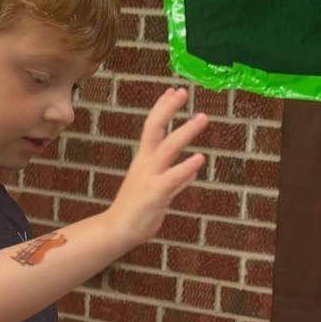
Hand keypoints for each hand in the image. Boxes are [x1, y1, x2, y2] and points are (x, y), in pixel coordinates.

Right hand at [106, 87, 207, 246]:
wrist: (118, 230)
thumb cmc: (137, 211)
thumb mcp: (158, 191)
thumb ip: (176, 181)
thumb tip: (191, 173)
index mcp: (144, 160)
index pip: (152, 127)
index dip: (163, 108)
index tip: (174, 91)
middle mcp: (145, 163)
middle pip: (154, 128)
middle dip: (168, 108)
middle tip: (183, 91)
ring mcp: (150, 177)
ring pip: (168, 148)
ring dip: (185, 131)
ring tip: (202, 117)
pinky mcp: (155, 194)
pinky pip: (173, 178)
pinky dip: (187, 167)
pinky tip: (200, 159)